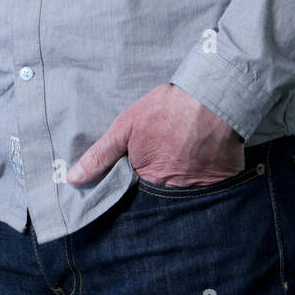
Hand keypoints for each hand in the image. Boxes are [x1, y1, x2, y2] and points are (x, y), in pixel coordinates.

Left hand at [65, 84, 244, 186]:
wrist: (211, 97)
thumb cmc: (166, 109)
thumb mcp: (126, 126)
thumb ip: (100, 155)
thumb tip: (72, 178)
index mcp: (148, 180)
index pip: (136, 195)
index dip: (136, 184)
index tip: (139, 171)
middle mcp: (173, 192)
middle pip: (161, 197)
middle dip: (160, 186)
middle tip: (166, 159)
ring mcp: (200, 190)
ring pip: (185, 195)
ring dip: (184, 183)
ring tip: (185, 159)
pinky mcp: (222, 183)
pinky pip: (212, 190)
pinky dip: (207, 180)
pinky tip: (204, 160)